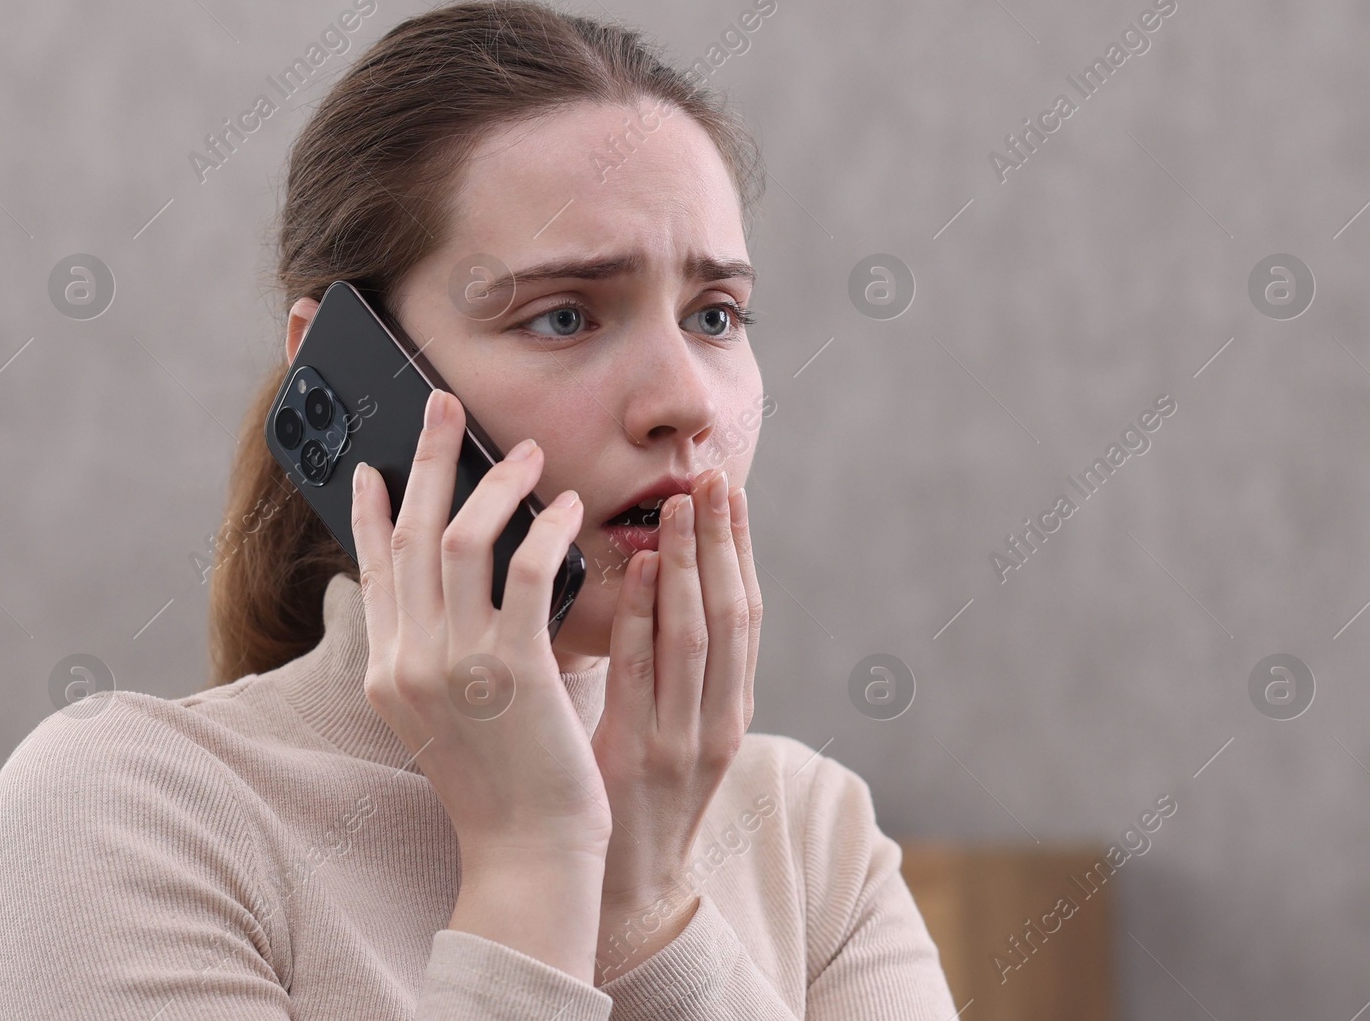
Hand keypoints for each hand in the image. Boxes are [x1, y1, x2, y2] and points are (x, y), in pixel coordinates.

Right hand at [350, 387, 611, 860]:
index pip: (371, 567)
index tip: (372, 464)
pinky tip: (567, 508)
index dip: (369, 508)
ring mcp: (457, 663)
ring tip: (526, 453)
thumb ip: (433, 651)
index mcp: (387, 670)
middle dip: (426, 458)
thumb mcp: (443, 714)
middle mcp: (408, 659)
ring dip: (494, 482)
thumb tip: (440, 588)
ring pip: (461, 537)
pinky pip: (528, 570)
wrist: (527, 851)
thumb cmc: (499, 782)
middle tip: (443, 404)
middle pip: (408, 531)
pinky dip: (546, 528)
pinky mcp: (515, 668)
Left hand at [589, 467, 761, 981]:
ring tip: (682, 504)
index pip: (745, 611)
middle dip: (723, 541)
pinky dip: (650, 616)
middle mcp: (720, 719)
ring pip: (700, 634)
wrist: (624, 892)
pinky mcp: (646, 757)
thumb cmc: (635, 799)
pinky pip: (648, 673)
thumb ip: (669, 664)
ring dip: (694, 563)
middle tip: (712, 476)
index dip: (739, 549)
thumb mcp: (671, 727)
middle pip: (733, 612)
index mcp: (729, 707)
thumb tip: (655, 579)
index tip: (730, 491)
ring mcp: (687, 739)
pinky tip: (645, 571)